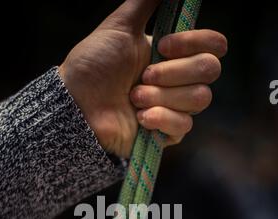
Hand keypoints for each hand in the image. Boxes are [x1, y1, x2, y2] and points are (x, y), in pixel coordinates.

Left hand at [59, 0, 226, 157]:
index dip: (193, 42)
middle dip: (173, 72)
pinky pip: (184, 125)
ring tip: (133, 98)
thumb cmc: (94, 65)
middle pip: (209, 70)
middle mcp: (179, 80)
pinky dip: (160, 118)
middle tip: (142, 76)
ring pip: (199, 98)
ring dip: (162, 96)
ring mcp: (175, 108)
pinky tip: (139, 118)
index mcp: (173, 53)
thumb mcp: (120, 26)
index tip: (161, 45)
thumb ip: (146, 3)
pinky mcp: (168, 134)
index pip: (213, 45)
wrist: (77, 105)